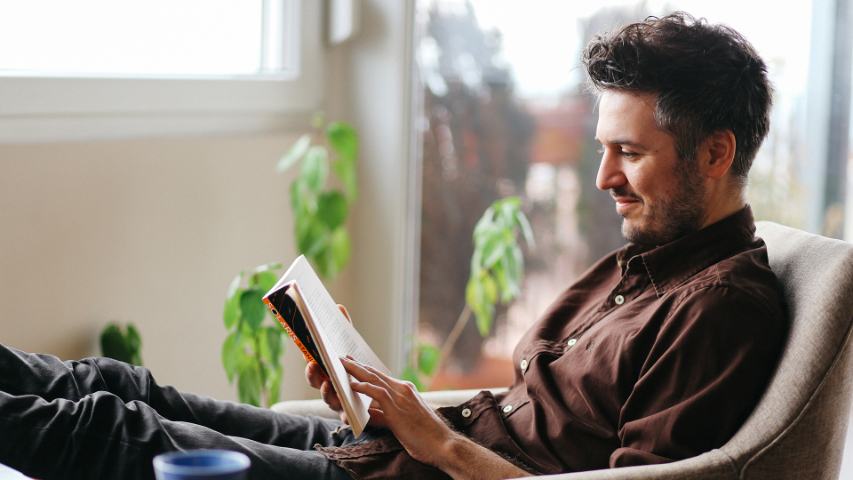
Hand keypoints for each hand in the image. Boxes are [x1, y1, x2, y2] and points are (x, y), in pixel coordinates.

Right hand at [304, 304, 350, 422]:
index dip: (309, 360)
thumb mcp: (351, 347)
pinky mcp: (349, 415)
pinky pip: (345, 419)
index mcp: (326, 371)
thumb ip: (344, 328)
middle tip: (313, 364)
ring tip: (328, 383)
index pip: (313, 365)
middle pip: (315, 382)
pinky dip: (346, 419)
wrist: (375, 395)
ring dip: (326, 392)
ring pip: (327, 400)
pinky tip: (349, 418)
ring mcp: (337, 401)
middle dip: (312, 374)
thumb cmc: (356, 369)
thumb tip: (339, 306)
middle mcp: (328, 386)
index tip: (308, 353)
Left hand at [341, 356, 457, 466]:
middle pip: (375, 373)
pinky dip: (363, 387)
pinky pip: (377, 393)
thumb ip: (386, 415)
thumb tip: (369, 415)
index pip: (381, 377)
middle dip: (357, 366)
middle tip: (342, 358)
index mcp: (406, 390)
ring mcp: (401, 397)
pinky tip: (352, 384)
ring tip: (342, 365)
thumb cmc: (425, 437)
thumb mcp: (403, 421)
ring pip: (374, 378)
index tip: (353, 363)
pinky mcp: (397, 408)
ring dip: (356, 371)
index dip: (366, 370)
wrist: (443, 444)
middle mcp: (403, 389)